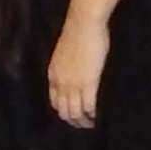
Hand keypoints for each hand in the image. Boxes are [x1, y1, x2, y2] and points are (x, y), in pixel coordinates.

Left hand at [44, 11, 109, 128]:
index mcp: (53, 74)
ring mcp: (74, 83)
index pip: (54, 100)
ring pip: (75, 110)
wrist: (83, 24)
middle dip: (72, 120)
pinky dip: (92, 114)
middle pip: (63, 109)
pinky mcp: (89, 82)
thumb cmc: (77, 33)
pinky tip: (97, 117)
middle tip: (82, 125)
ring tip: (90, 125)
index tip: (70, 116)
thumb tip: (73, 72)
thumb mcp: (64, 54)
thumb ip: (66, 66)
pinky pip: (89, 105)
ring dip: (82, 120)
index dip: (62, 110)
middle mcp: (60, 82)